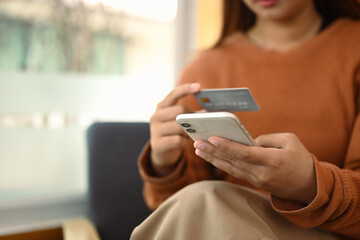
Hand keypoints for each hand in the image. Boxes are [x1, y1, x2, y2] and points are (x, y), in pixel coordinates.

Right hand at [150, 83, 200, 175]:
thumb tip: (211, 110)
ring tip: (192, 133)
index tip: (199, 87)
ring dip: (189, 130)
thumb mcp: (179, 120)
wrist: (162, 151)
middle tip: (199, 122)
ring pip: (178, 126)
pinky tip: (185, 142)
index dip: (186, 89)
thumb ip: (191, 114)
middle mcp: (156, 116)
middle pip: (179, 111)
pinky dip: (184, 141)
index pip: (173, 94)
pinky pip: (177, 140)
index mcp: (162, 107)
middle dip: (191, 116)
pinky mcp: (157, 144)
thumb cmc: (175, 132)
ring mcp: (155, 130)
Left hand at [193, 133, 316, 203]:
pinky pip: (235, 172)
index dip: (227, 146)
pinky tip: (211, 157)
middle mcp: (262, 173)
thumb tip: (247, 139)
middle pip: (233, 161)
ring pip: (231, 168)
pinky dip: (222, 164)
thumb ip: (266, 138)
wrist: (310, 186)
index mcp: (272, 160)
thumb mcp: (289, 140)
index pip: (244, 153)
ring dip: (213, 159)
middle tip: (196, 142)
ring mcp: (257, 180)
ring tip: (198, 149)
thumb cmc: (301, 158)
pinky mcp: (255, 182)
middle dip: (213, 151)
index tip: (212, 138)